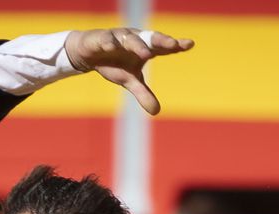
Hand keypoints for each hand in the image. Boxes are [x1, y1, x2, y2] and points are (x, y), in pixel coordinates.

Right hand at [66, 27, 194, 115]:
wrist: (89, 53)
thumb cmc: (114, 64)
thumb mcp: (129, 81)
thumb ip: (143, 94)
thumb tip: (156, 112)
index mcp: (145, 47)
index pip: (163, 46)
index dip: (176, 45)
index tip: (189, 44)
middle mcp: (135, 39)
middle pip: (151, 38)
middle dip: (162, 40)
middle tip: (173, 44)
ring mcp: (119, 37)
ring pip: (131, 39)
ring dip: (138, 46)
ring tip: (147, 54)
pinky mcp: (102, 38)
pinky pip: (106, 39)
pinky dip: (109, 43)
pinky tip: (111, 47)